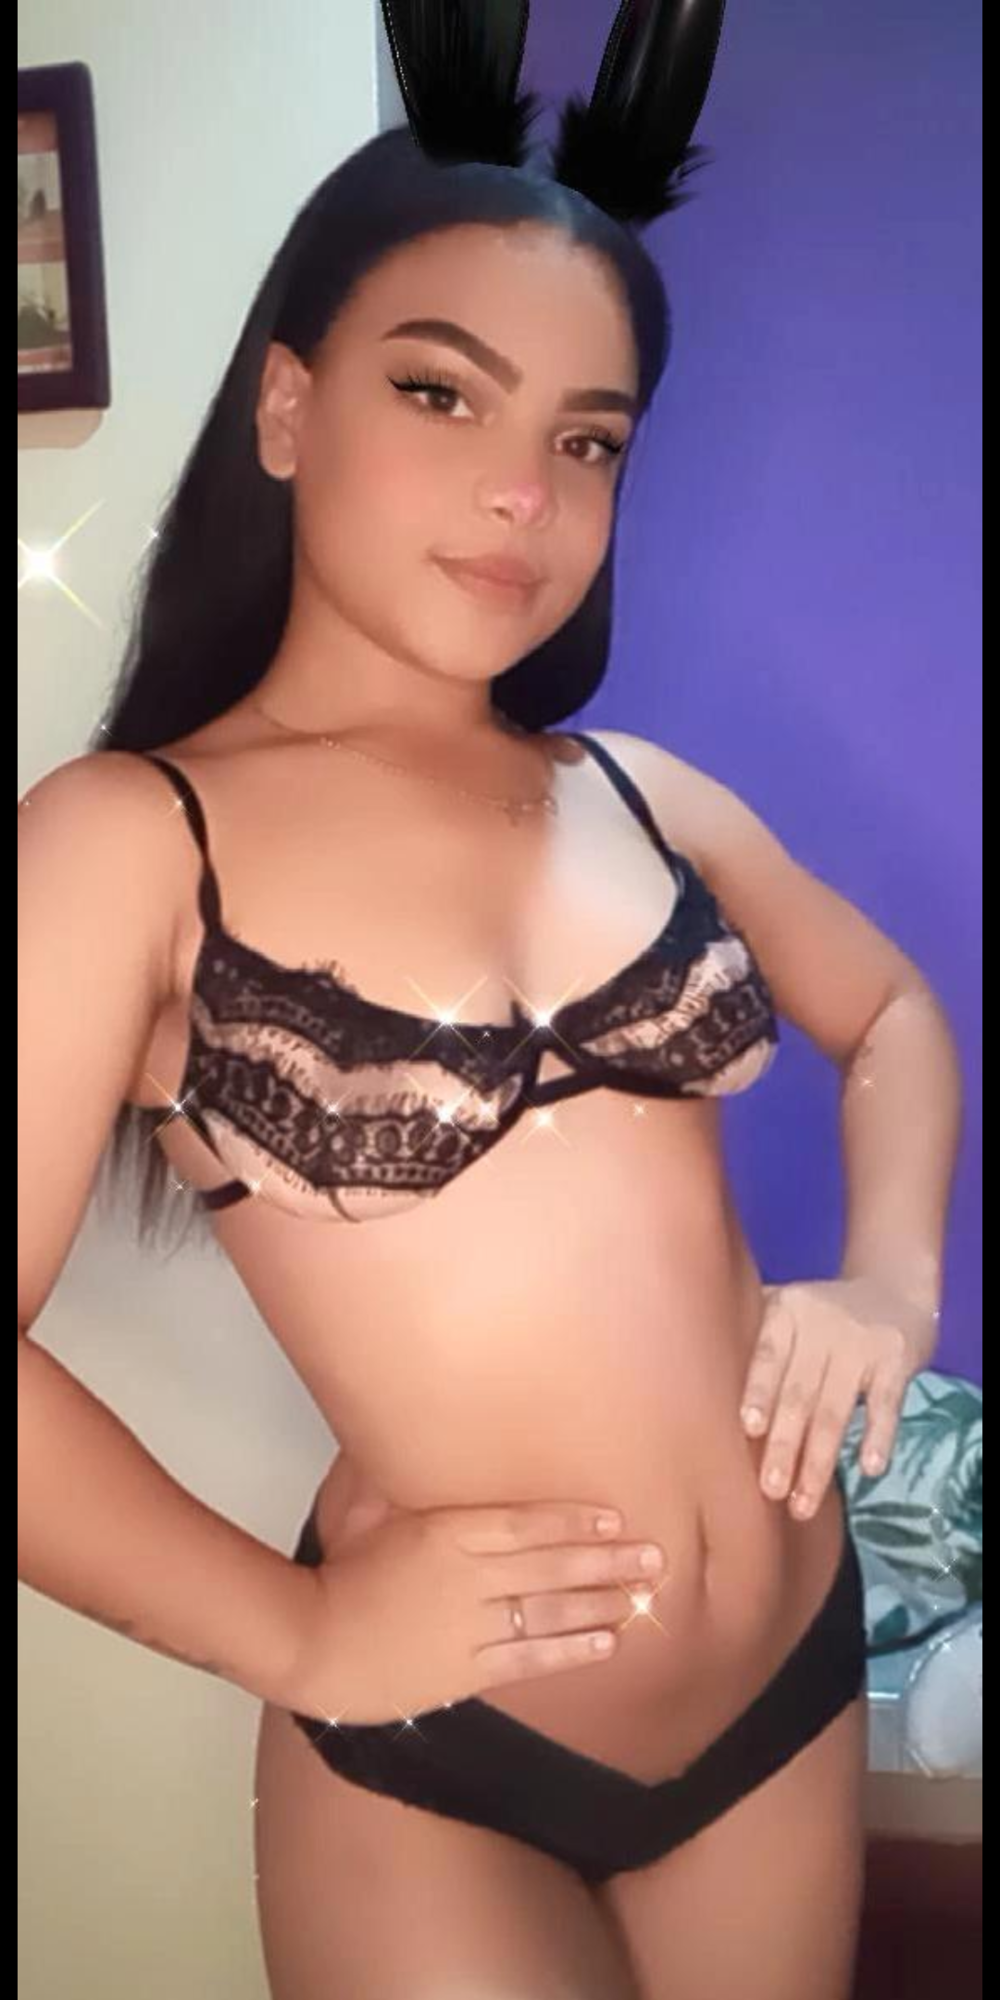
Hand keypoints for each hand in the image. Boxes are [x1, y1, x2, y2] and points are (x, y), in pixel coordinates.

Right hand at [283, 1498, 665, 1725]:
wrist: (312, 1644)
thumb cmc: (339, 1571)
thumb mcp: (365, 1511)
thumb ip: (396, 1478)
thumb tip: (402, 1437)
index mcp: (448, 1533)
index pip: (526, 1524)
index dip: (575, 1520)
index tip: (615, 1518)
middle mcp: (470, 1578)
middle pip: (552, 1566)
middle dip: (608, 1562)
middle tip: (655, 1557)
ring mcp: (471, 1628)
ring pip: (551, 1612)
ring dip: (602, 1604)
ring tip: (642, 1597)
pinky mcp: (468, 1671)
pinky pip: (531, 1657)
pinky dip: (572, 1650)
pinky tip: (606, 1642)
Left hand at [739, 1276, 937, 1520]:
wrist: (894, 1290)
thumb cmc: (821, 1314)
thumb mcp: (786, 1309)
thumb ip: (752, 1338)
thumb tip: (686, 1383)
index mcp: (785, 1313)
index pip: (768, 1356)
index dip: (759, 1392)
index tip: (749, 1429)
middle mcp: (821, 1324)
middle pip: (799, 1393)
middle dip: (784, 1446)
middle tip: (770, 1491)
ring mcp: (861, 1343)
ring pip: (837, 1410)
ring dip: (820, 1462)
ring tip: (803, 1505)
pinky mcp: (898, 1360)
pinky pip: (887, 1405)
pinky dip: (878, 1437)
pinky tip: (870, 1470)